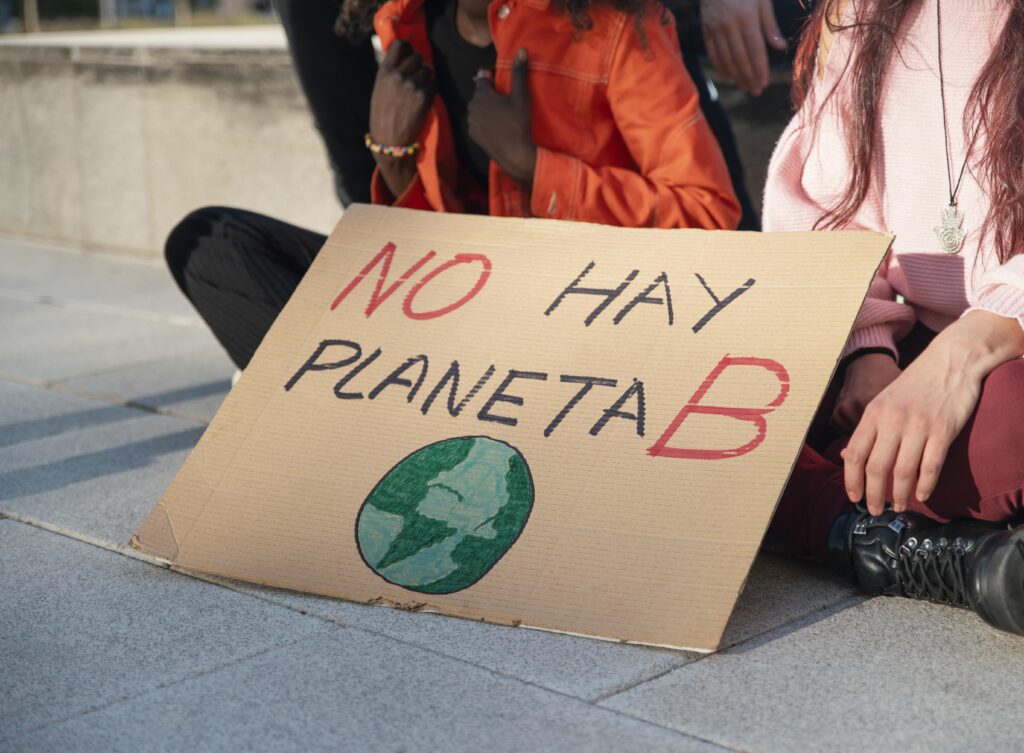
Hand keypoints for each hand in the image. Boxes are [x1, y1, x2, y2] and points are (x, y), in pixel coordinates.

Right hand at [369, 39, 435, 147]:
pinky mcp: (424, 96)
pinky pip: (434, 84)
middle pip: (418, 57)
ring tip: (420, 89)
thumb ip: (391, 72)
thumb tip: (405, 57)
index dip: (407, 48)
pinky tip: (424, 98)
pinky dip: (431, 89)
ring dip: (426, 77)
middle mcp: (398, 75)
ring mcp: (412, 85)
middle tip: (416, 77)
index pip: (400, 44)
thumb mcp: (380, 88)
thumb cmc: (382, 115)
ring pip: (428, 70)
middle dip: (419, 65)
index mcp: (385, 71)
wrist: (390, 140)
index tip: (409, 55)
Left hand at [468, 48, 536, 185]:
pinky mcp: (473, 136)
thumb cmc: (518, 124)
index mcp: (481, 95)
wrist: (514, 154)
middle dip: (490, 94)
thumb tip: (522, 49)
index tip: (501, 82)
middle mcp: (472, 108)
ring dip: (487, 108)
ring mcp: (471, 123)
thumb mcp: (521, 96)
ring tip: (502, 114)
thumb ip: (519, 73)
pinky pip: (478, 122)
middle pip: (480, 94)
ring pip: (478, 109)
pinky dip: (485, 121)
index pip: (482, 77)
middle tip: (505, 101)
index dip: (492, 77)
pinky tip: (497, 126)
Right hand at [701, 0, 786, 95]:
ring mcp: (715, 29)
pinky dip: (721, 68)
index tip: (764, 83)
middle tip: (756, 91)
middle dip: (749, 77)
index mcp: (746, 17)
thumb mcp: (762, 1)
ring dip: (736, 76)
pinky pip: (713, 54)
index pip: (755, 50)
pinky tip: (729, 77)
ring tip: (745, 87)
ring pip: (726, 59)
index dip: (760, 69)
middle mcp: (729, 26)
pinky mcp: (706, 30)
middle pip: (740, 58)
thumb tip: (780, 48)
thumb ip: (770, 25)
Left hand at [841, 311, 1023, 514]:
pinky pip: (931, 466)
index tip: (854, 497)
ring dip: (900, 495)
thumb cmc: (915, 385)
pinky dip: (925, 485)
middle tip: (876, 511)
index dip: (852, 480)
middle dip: (874, 495)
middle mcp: (892, 420)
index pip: (855, 454)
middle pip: (877, 468)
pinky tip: (923, 496)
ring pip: (903, 471)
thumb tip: (847, 457)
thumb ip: (868, 430)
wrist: (951, 361)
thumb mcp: (883, 402)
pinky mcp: (943, 430)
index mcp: (873, 414)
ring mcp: (918, 425)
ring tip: (899, 507)